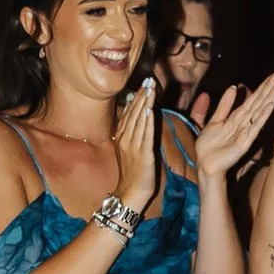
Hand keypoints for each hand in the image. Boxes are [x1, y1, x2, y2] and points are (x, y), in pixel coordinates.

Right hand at [114, 76, 162, 213]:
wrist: (130, 193)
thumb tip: (138, 116)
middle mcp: (125, 139)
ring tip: (151, 88)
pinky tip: (149, 109)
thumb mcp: (129, 150)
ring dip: (145, 103)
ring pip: (139, 120)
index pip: (130, 112)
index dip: (137, 97)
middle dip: (142, 95)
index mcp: (121, 137)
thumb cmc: (132, 173)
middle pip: (134, 112)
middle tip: (149, 79)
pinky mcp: (143, 154)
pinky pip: (145, 134)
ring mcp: (133, 146)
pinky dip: (147, 121)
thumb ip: (133, 133)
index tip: (144, 84)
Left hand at [194, 72, 273, 178]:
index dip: (263, 85)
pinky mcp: (245, 141)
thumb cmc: (210, 145)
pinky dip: (263, 115)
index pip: (253, 97)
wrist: (205, 163)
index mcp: (238, 116)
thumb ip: (224, 105)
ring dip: (270, 98)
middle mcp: (245, 122)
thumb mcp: (214, 120)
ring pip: (260, 110)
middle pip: (260, 101)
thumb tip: (233, 87)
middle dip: (270, 87)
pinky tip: (271, 105)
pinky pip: (256, 126)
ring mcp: (247, 131)